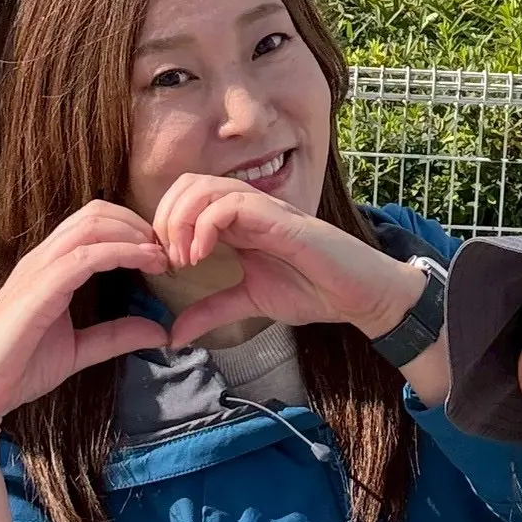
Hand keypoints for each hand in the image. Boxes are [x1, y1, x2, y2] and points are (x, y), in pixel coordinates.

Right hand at [0, 202, 171, 430]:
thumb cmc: (18, 368)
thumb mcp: (80, 349)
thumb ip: (116, 336)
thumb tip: (161, 332)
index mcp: (49, 267)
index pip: (93, 222)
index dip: (132, 228)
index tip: (161, 254)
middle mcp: (42, 259)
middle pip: (95, 213)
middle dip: (137, 223)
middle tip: (166, 250)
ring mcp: (37, 270)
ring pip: (91, 225)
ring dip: (133, 233)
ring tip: (160, 255)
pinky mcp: (38, 289)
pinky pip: (84, 256)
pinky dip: (120, 252)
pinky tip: (144, 263)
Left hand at [154, 176, 424, 349]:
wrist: (357, 294)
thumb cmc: (312, 290)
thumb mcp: (249, 302)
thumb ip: (212, 312)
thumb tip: (173, 336)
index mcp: (237, 221)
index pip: (185, 197)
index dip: (164, 224)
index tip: (164, 264)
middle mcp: (246, 206)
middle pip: (187, 184)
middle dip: (165, 218)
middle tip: (169, 259)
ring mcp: (263, 208)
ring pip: (203, 187)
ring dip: (181, 220)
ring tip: (184, 258)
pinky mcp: (279, 217)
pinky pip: (230, 204)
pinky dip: (205, 225)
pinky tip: (202, 256)